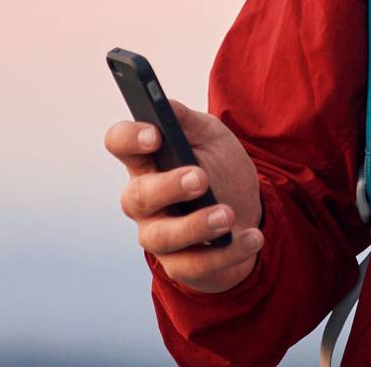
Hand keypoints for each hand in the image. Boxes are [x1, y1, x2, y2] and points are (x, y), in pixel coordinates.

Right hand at [106, 100, 266, 292]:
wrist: (247, 210)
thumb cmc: (219, 168)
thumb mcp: (209, 136)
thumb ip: (186, 120)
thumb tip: (164, 104)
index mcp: (146, 161)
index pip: (119, 144)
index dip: (130, 139)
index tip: (156, 135)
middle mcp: (143, 200)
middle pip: (137, 196)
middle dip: (168, 187)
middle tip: (200, 178)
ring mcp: (158, 235)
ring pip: (162, 236)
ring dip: (196, 225)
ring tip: (227, 214)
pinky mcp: (180, 265)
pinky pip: (196, 265)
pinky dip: (227, 253)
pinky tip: (251, 237)